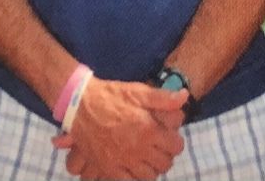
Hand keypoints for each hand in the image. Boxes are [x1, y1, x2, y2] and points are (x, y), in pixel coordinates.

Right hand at [51, 77, 185, 179]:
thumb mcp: (138, 91)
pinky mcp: (109, 168)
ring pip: (150, 176)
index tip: (168, 137)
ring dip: (151, 168)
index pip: (175, 146)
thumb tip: (185, 97)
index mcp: (149, 130)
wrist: (80, 105)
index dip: (174, 142)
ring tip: (146, 157)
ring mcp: (123, 161)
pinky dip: (135, 177)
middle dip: (164, 155)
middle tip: (157, 147)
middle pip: (164, 164)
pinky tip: (133, 167)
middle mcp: (139, 149)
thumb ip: (163, 98)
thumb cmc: (111, 96)